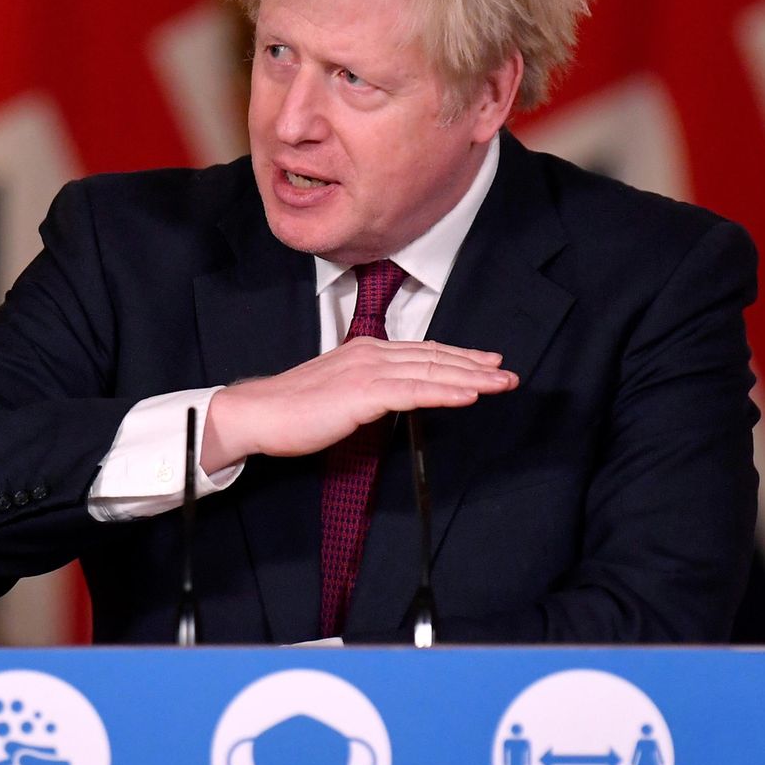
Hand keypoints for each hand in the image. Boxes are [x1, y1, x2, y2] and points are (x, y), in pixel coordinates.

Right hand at [201, 337, 517, 469]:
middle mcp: (371, 354)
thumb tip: (392, 399)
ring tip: (501, 384)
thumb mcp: (338, 394)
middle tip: (507, 374)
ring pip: (431, 372)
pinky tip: (470, 396)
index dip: (458, 357)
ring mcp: (368, 371)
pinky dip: (445, 392)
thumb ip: (367, 391)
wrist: (257, 413)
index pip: (422, 353)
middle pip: (435, 358)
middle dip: (475, 366)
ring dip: (471, 377)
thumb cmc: (291, 411)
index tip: (486, 364)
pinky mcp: (364, 393)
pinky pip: (414, 392)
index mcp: (365, 352)